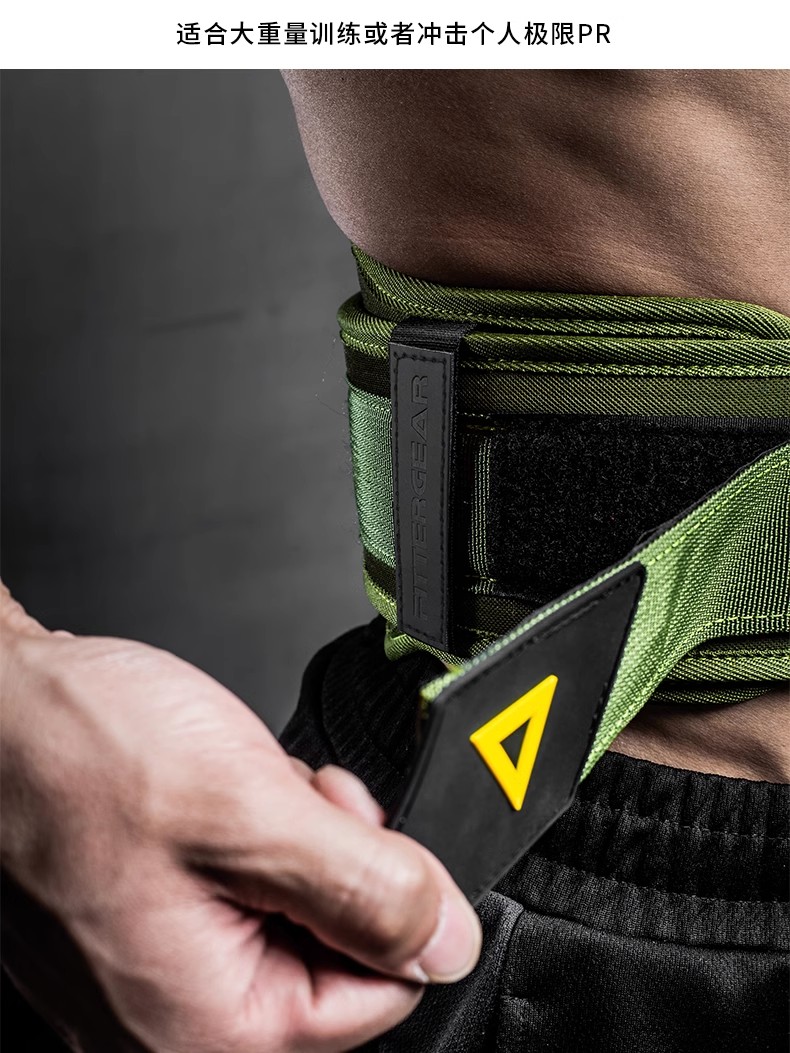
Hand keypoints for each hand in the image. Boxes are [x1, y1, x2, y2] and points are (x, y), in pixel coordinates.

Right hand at [0, 587, 480, 1051]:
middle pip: (332, 953)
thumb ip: (367, 887)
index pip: (381, 992)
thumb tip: (448, 940)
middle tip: (284, 794)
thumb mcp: (250, 809)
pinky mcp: (139, 925)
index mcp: (208, 1027)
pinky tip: (204, 791)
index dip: (389, 893)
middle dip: (330, 858)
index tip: (349, 824)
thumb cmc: (74, 751)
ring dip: (284, 836)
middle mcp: (170, 1022)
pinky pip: (235, 892)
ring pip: (287, 913)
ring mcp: (148, 974)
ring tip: (230, 783)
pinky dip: (243, 834)